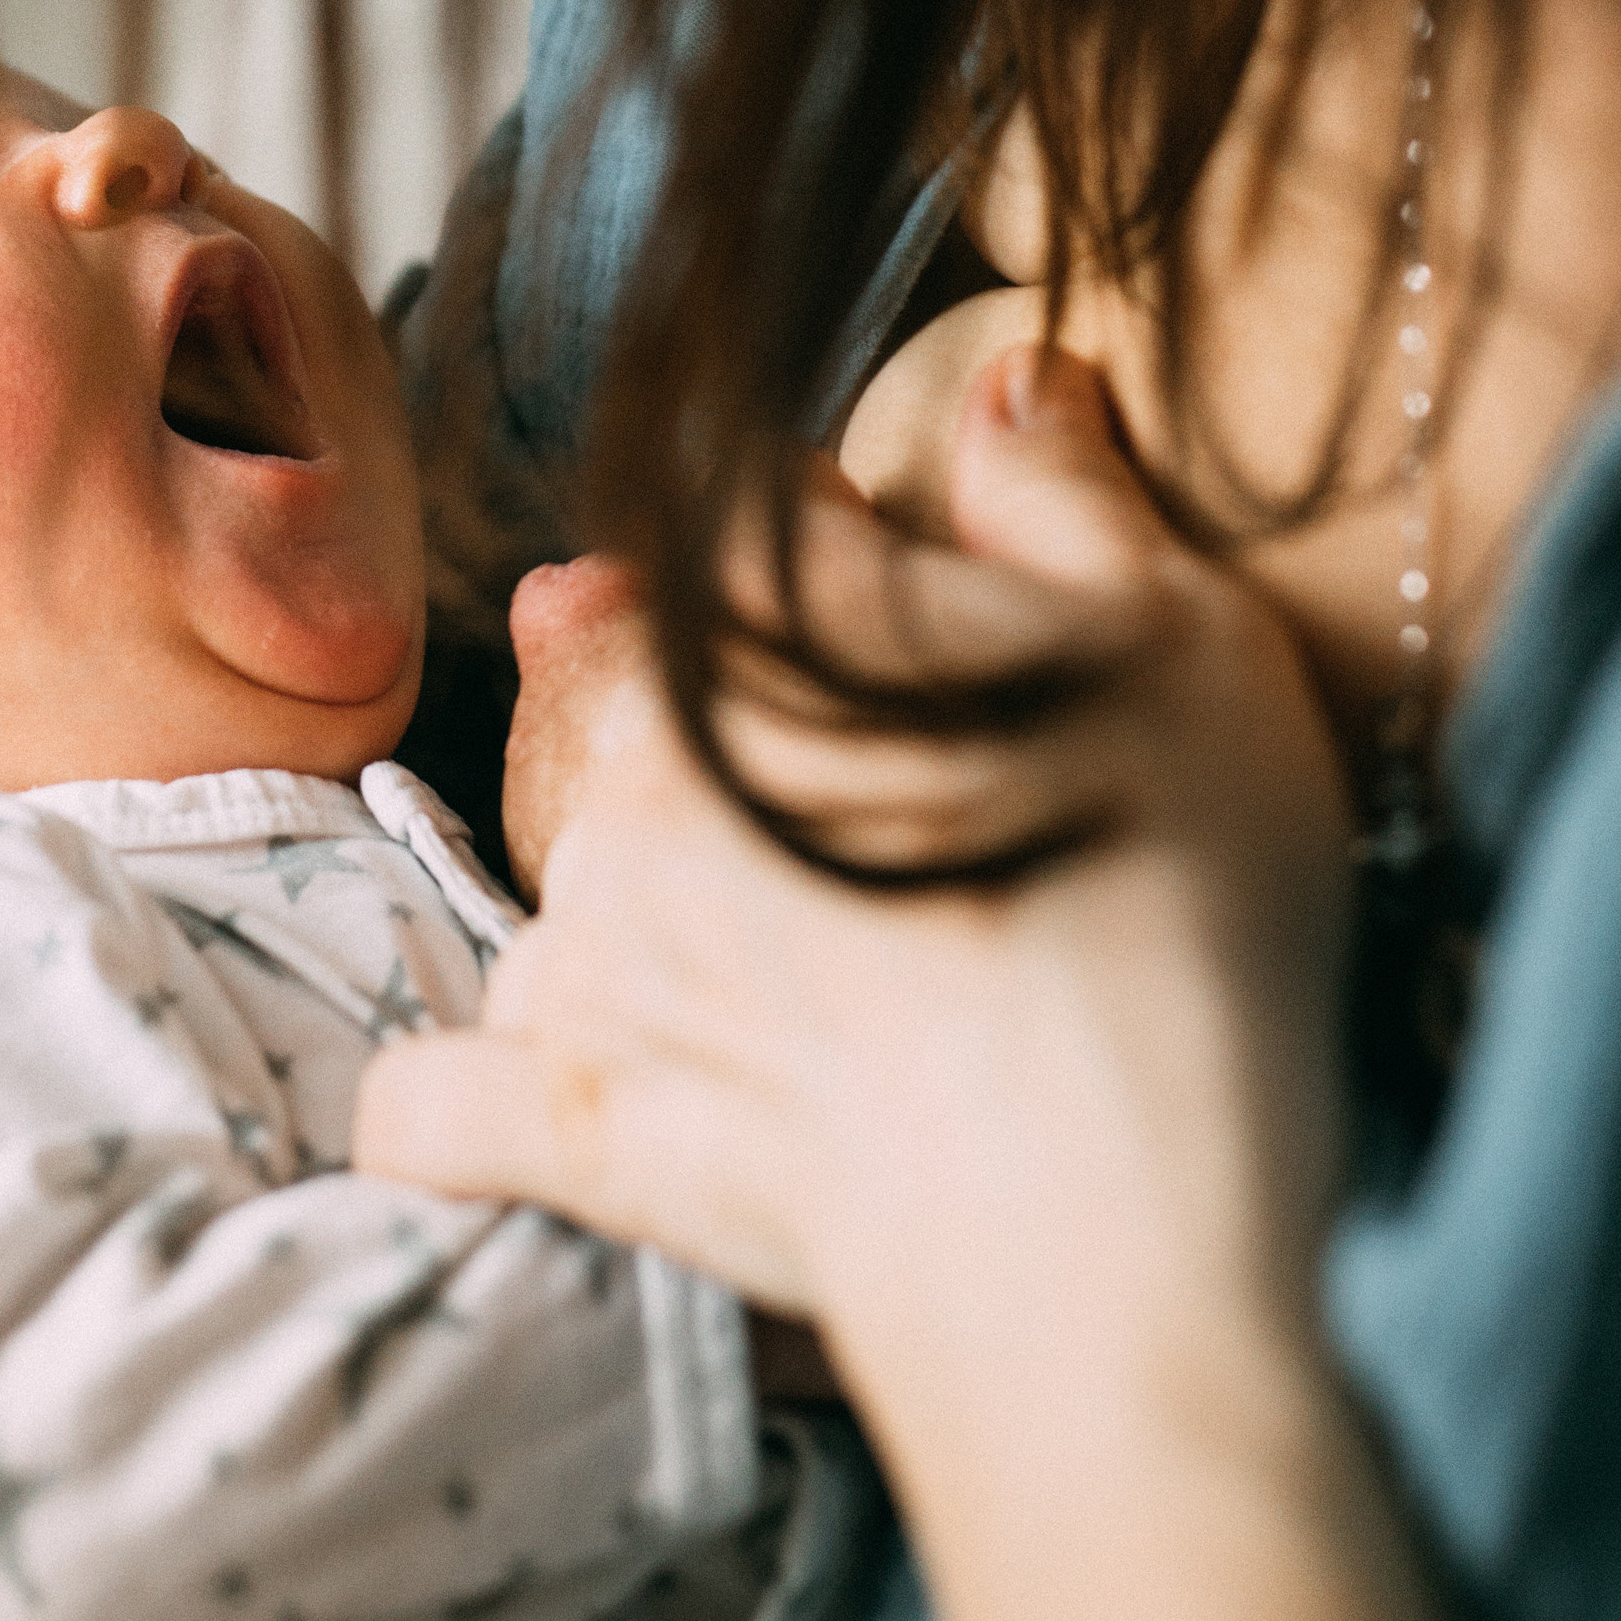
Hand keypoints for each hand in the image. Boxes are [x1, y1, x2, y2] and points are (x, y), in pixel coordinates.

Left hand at [358, 347, 1350, 1340]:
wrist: (1109, 1241)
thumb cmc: (1167, 914)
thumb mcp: (1181, 649)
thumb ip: (1065, 500)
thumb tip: (1011, 379)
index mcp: (758, 619)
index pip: (747, 514)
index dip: (839, 544)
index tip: (923, 606)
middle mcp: (627, 760)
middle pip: (635, 693)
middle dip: (734, 728)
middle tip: (897, 819)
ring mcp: (579, 950)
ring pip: (565, 877)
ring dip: (639, 908)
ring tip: (809, 977)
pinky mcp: (565, 1125)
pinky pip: (439, 1096)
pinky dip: (471, 1097)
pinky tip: (541, 1096)